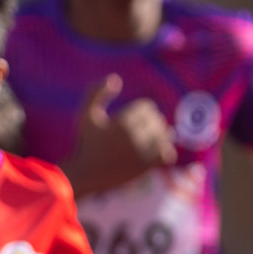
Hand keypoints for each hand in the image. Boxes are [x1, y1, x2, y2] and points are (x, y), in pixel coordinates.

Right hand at [67, 75, 177, 195]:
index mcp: (122, 122)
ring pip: (164, 136)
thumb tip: (116, 78)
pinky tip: (152, 152)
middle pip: (157, 120)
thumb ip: (95, 93)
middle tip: (137, 130)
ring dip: (157, 136)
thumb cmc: (86, 143)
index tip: (129, 119)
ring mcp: (141, 153)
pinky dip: (163, 151)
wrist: (85, 175)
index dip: (140, 111)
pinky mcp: (145, 167)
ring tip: (144, 140)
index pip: (147, 107)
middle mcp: (134, 136)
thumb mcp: (85, 115)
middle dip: (149, 123)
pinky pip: (167, 153)